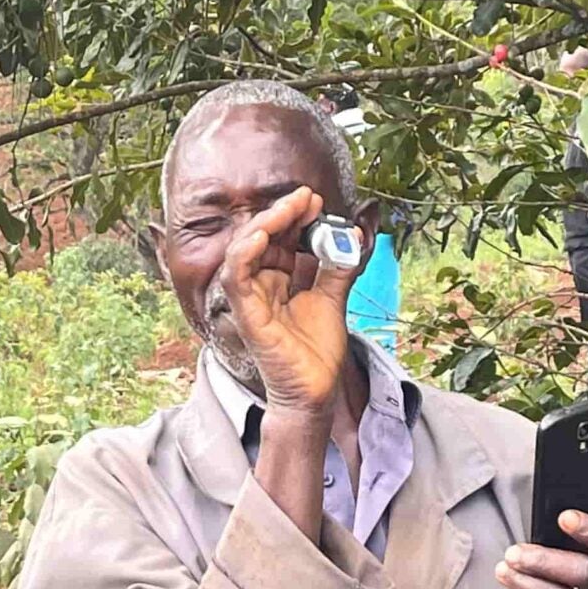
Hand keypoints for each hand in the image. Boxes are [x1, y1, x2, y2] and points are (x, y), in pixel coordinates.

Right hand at [217, 186, 358, 417]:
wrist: (317, 391)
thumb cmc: (317, 350)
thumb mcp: (334, 297)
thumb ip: (338, 266)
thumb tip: (351, 233)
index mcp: (279, 279)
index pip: (280, 237)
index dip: (295, 216)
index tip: (316, 200)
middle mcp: (261, 284)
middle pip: (263, 237)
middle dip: (284, 212)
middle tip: (307, 197)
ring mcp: (251, 298)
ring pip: (244, 248)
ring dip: (266, 223)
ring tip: (291, 208)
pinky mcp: (247, 313)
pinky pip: (236, 276)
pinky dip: (246, 251)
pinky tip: (264, 235)